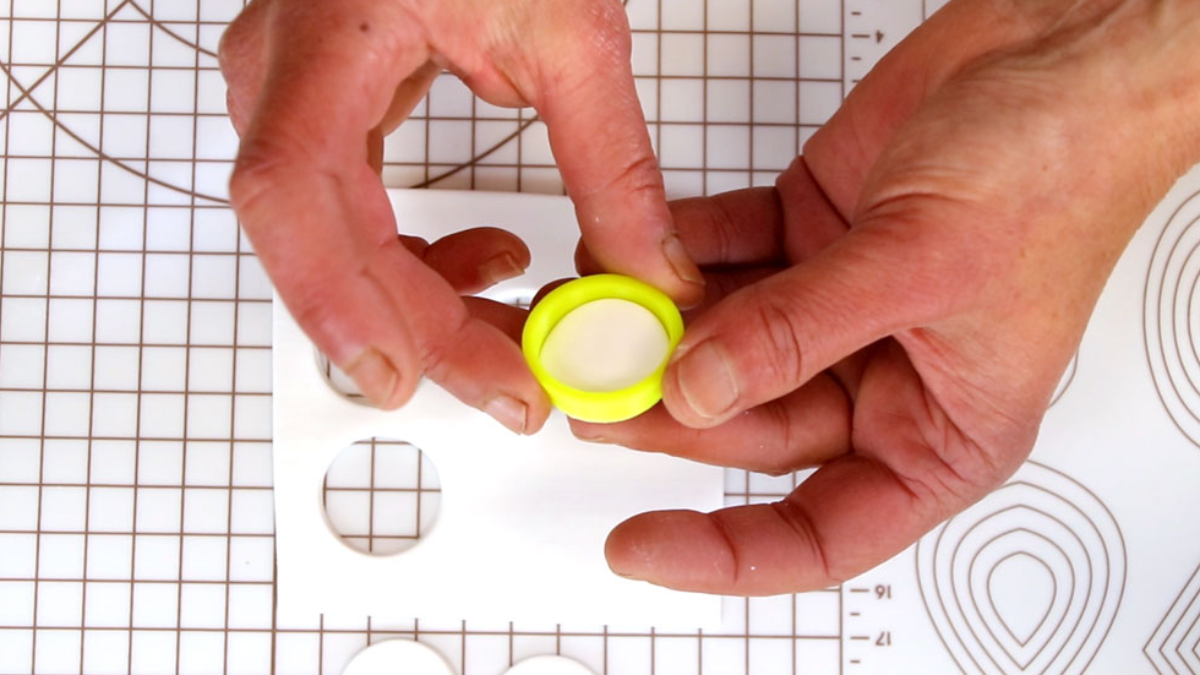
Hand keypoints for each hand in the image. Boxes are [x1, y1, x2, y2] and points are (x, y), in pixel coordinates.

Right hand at [218, 0, 703, 430]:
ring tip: (516, 329)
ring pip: (329, 241)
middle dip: (414, 328)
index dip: (336, 301)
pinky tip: (492, 259)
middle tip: (511, 387)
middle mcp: (281, 73)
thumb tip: (646, 274)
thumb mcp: (570, 33)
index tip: (411, 376)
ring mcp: (291, 94)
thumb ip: (611, 165)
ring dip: (420, 303)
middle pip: (315, 239)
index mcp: (328, 36)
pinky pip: (350, 215)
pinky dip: (416, 259)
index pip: (293, 192)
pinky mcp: (324, 110)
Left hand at [575, 0, 1199, 593]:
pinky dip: (672, 255)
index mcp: (941, 430)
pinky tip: (623, 253)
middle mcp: (883, 376)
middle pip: (752, 424)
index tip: (642, 543)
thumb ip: (801, 331)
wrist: (1062, 52)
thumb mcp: (924, 266)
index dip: (729, 551)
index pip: (824, 527)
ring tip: (588, 318)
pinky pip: (723, 259)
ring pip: (725, 344)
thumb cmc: (1056, 167)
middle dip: (667, 410)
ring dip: (655, 330)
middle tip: (591, 390)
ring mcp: (835, 305)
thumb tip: (700, 388)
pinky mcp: (806, 234)